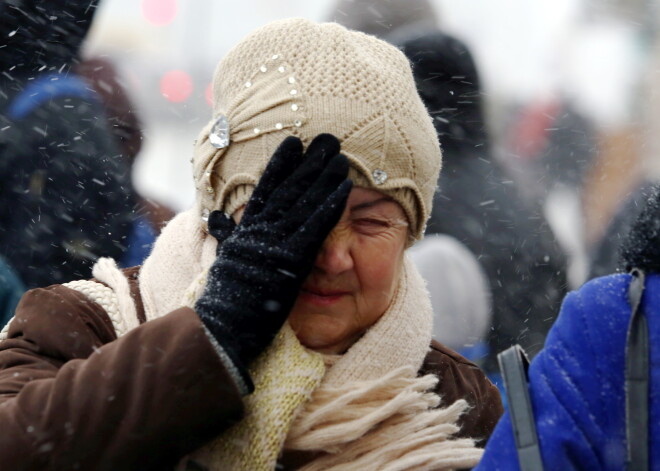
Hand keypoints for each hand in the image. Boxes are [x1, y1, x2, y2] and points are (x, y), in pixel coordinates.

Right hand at [195, 134, 351, 382]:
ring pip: (303, 203)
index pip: (265, 190)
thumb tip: (218, 216)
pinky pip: (314, 229)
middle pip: (288, 189)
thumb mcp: (225, 261)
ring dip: (323, 177)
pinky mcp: (290, 261)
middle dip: (308, 162)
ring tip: (340, 156)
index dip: (280, 166)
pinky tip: (344, 189)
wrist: (221, 327)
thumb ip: (227, 236)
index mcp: (246, 230)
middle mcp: (260, 231)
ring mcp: (275, 243)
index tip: (293, 144)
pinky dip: (329, 206)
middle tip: (327, 139)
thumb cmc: (225, 299)